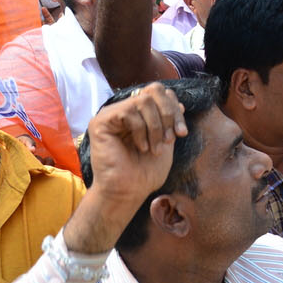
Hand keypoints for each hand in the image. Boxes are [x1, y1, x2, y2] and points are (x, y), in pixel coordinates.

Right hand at [67, 83, 186, 254]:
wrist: (128, 192)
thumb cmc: (145, 173)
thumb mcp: (165, 141)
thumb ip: (170, 121)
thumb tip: (179, 103)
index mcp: (138, 114)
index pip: (160, 93)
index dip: (174, 109)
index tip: (182, 134)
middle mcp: (123, 110)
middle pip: (153, 90)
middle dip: (168, 114)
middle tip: (169, 139)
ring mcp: (111, 114)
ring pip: (143, 100)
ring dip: (155, 126)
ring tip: (154, 148)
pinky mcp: (100, 121)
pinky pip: (128, 111)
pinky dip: (140, 130)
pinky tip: (140, 147)